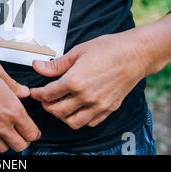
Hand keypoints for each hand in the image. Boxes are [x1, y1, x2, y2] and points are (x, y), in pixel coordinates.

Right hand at [0, 56, 40, 152]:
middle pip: (20, 146)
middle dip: (23, 139)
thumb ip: (13, 84)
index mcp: (11, 109)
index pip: (31, 132)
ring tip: (3, 129)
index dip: (34, 131)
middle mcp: (0, 125)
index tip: (32, 128)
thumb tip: (22, 90)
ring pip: (2, 148)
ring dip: (5, 141)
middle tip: (20, 130)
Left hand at [30, 30, 151, 129]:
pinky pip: (90, 122)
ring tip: (60, 105)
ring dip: (62, 116)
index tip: (34, 92)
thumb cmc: (108, 48)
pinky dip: (80, 119)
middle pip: (57, 111)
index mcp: (75, 81)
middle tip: (45, 99)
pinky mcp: (109, 108)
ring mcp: (98, 105)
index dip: (37, 94)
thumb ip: (56, 64)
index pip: (48, 94)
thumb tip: (37, 66)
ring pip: (73, 122)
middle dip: (47, 106)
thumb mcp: (78, 51)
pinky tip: (77, 109)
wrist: (136, 54)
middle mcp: (86, 96)